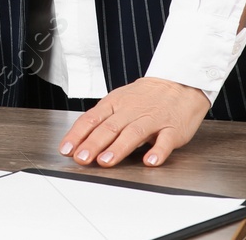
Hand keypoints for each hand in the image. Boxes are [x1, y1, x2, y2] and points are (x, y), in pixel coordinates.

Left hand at [59, 77, 209, 167]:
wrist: (179, 83)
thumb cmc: (145, 97)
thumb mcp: (119, 101)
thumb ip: (103, 120)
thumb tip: (80, 140)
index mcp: (114, 103)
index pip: (91, 119)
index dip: (77, 135)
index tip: (66, 149)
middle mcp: (131, 110)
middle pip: (109, 127)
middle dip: (93, 144)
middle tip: (81, 158)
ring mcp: (153, 119)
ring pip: (133, 133)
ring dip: (118, 148)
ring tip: (106, 161)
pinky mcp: (173, 129)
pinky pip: (165, 140)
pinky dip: (158, 151)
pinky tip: (150, 161)